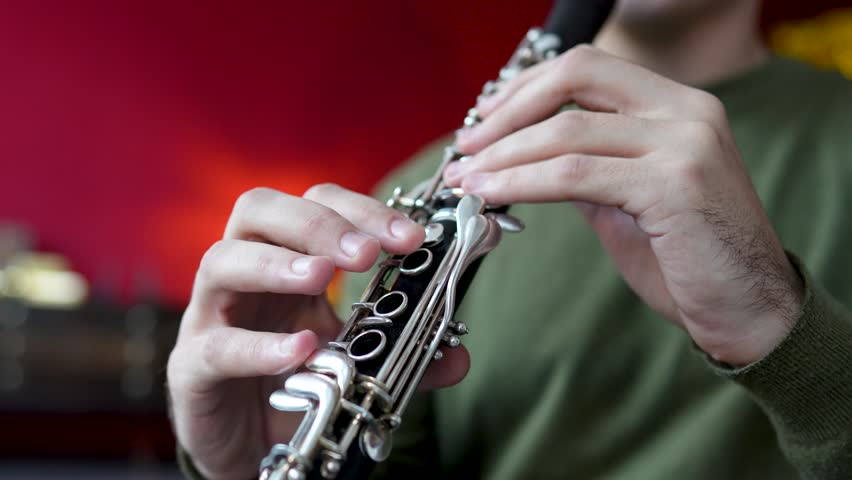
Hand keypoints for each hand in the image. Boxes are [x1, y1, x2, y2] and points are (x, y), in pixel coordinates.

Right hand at [167, 185, 469, 479]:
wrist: (251, 445)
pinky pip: (214, 347)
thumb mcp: (356, 362)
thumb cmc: (298, 384)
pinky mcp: (192, 368)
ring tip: (322, 277)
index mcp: (289, 260)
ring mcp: (211, 318)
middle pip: (259, 211)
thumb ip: (403, 355)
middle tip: (365, 253)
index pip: (316, 205)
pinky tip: (300, 350)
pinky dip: (258, 345)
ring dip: (276, 264)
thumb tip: (456, 357)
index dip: (361, 210)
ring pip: (221, 262)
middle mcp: (246, 276)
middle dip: (316, 223)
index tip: (411, 237)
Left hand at [445, 45, 803, 366]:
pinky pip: (575, 175)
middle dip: (508, 110)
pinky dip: (522, 183)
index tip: (486, 118)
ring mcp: (685, 143)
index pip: (588, 68)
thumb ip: (589, 168)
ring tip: (466, 179)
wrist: (752, 312)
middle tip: (466, 145)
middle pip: (576, 76)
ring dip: (504, 155)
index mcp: (677, 106)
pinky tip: (491, 195)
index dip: (527, 88)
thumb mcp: (630, 201)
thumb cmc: (690, 260)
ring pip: (567, 131)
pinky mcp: (674, 185)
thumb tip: (527, 157)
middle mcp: (686, 111)